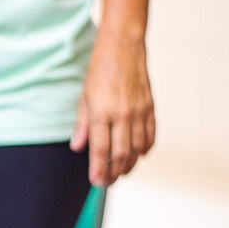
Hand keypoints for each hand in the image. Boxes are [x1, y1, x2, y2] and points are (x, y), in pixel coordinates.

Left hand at [70, 31, 154, 185]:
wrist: (123, 45)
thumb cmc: (100, 69)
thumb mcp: (84, 96)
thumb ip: (81, 125)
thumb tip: (78, 147)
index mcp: (101, 112)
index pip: (100, 149)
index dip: (99, 169)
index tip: (97, 181)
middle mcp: (122, 114)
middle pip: (121, 153)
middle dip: (114, 172)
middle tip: (108, 181)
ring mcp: (138, 111)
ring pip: (137, 147)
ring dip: (130, 164)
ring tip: (122, 173)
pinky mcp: (150, 106)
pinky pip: (150, 134)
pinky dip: (146, 148)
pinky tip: (139, 155)